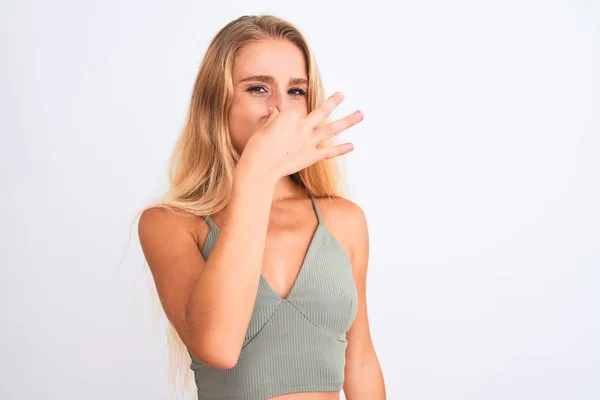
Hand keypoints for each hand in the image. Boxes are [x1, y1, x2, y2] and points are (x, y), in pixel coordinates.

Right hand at [240, 92, 363, 179]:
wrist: (260, 167)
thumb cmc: (257, 147)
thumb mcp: (263, 128)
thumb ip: (273, 119)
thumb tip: (274, 111)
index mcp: (289, 116)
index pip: (295, 111)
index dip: (288, 118)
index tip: (280, 127)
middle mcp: (302, 126)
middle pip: (321, 111)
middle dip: (334, 102)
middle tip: (342, 95)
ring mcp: (309, 141)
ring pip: (332, 128)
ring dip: (348, 121)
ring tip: (361, 114)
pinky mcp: (311, 156)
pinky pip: (329, 152)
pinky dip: (341, 149)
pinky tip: (352, 145)